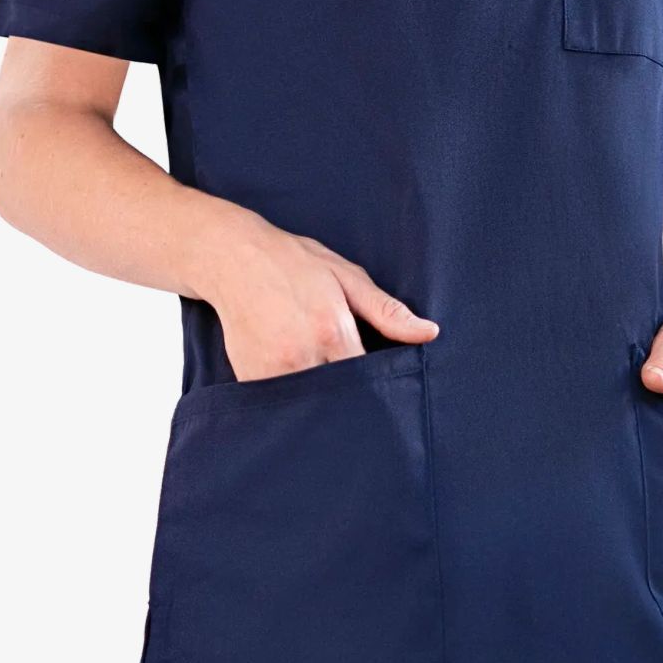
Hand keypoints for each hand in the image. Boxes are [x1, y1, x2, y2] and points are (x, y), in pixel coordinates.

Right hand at [192, 213, 439, 381]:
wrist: (233, 259)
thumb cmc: (295, 263)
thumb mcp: (346, 276)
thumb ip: (387, 311)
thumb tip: (429, 333)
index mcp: (332, 330)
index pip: (368, 379)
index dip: (378, 384)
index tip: (382, 385)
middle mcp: (301, 355)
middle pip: (341, 396)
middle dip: (352, 396)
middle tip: (358, 390)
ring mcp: (272, 371)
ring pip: (311, 403)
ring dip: (323, 400)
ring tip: (328, 382)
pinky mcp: (251, 379)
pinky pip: (282, 402)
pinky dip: (295, 399)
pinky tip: (301, 381)